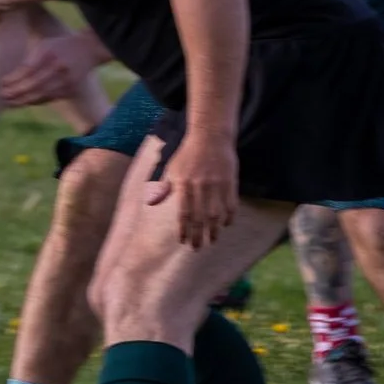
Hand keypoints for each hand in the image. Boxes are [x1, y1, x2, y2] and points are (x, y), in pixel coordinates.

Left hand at [1, 29, 101, 107]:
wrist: (87, 50)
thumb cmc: (59, 47)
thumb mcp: (44, 46)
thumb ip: (29, 60)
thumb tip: (10, 78)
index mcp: (48, 53)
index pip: (27, 69)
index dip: (13, 79)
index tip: (1, 83)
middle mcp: (57, 67)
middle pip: (32, 84)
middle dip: (15, 92)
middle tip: (1, 97)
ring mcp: (65, 80)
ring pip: (40, 95)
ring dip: (22, 101)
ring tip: (8, 103)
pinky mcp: (70, 90)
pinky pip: (48, 99)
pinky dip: (34, 101)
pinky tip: (23, 102)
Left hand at [147, 127, 238, 249]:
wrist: (210, 136)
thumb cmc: (188, 154)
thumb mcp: (172, 168)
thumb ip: (164, 186)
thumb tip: (151, 201)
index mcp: (183, 183)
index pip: (183, 213)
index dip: (184, 229)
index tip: (183, 241)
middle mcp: (199, 185)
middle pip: (199, 217)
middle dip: (198, 236)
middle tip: (197, 248)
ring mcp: (216, 184)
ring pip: (216, 214)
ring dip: (214, 230)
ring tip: (212, 241)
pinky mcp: (230, 181)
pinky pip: (231, 204)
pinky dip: (229, 216)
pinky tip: (226, 225)